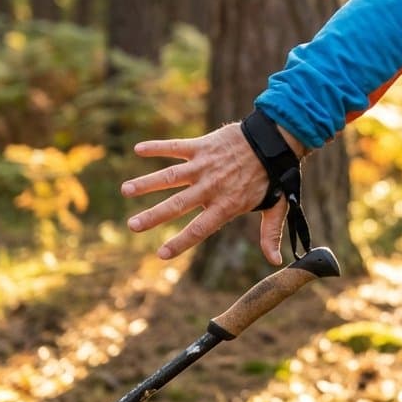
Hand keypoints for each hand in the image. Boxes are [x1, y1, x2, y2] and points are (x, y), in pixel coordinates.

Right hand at [121, 124, 287, 264]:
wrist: (276, 139)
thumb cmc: (274, 175)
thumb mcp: (276, 206)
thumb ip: (270, 234)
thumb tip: (276, 261)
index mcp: (226, 205)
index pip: (199, 230)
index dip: (180, 243)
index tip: (161, 254)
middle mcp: (211, 187)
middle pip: (177, 205)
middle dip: (153, 216)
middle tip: (132, 226)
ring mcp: (204, 166)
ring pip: (170, 176)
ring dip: (146, 183)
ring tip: (125, 190)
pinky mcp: (202, 146)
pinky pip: (175, 146)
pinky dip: (157, 147)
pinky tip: (138, 149)